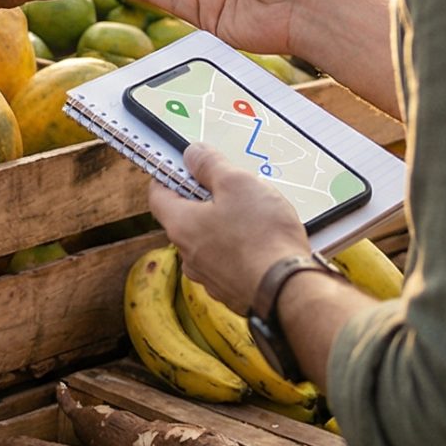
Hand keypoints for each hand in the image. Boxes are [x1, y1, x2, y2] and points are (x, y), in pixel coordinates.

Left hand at [149, 143, 312, 313]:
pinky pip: (229, 261)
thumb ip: (210, 165)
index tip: (187, 165)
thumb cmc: (262, 237)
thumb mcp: (237, 183)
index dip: (169, 175)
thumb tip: (192, 154)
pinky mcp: (231, 290)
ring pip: (209, 241)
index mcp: (181, 226)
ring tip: (256, 215)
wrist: (288, 291)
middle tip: (232, 187)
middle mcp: (188, 255)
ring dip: (225, 225)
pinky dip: (240, 248)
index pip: (158, 195)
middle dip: (206, 199)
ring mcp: (209, 276)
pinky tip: (264, 242)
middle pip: (186, 218)